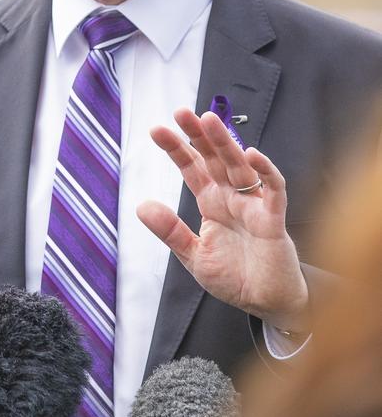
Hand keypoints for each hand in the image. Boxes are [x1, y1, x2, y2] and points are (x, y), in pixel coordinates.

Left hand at [137, 108, 309, 332]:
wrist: (265, 304)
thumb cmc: (234, 277)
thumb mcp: (194, 255)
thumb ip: (171, 231)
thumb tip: (141, 206)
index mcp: (212, 203)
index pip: (192, 168)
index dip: (177, 149)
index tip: (157, 130)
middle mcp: (231, 198)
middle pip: (215, 158)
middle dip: (199, 135)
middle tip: (182, 112)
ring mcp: (253, 206)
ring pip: (240, 166)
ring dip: (226, 143)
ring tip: (210, 121)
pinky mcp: (273, 220)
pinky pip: (273, 190)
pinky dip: (265, 172)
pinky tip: (251, 155)